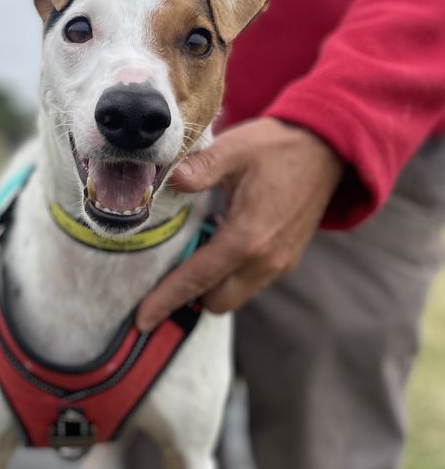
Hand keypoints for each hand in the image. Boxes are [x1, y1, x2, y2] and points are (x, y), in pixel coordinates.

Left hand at [136, 118, 343, 330]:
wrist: (327, 149)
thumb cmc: (277, 147)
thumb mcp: (235, 149)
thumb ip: (200, 167)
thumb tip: (169, 180)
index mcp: (246, 239)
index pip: (196, 279)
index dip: (165, 300)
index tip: (142, 320)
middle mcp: (265, 261)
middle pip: (215, 301)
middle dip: (188, 295)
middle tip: (163, 273)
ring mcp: (279, 264)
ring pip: (233, 295)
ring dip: (210, 285)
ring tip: (191, 254)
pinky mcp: (286, 260)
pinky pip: (249, 283)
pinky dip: (229, 275)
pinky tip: (217, 246)